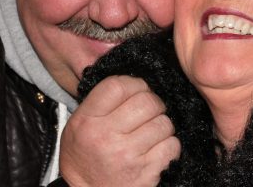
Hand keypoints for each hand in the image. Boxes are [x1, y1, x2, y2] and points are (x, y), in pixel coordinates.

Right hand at [59, 75, 179, 186]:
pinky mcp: (146, 172)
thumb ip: (102, 101)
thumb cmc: (86, 156)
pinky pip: (172, 145)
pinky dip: (169, 145)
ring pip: (164, 122)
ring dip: (162, 125)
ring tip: (150, 133)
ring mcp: (127, 155)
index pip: (118, 85)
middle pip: (147, 100)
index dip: (134, 84)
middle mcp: (106, 137)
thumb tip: (136, 81)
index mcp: (87, 121)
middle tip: (149, 112)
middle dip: (153, 103)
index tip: (137, 90)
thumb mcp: (80, 125)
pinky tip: (156, 149)